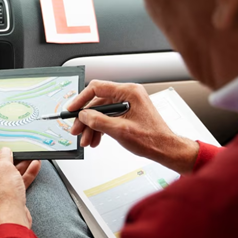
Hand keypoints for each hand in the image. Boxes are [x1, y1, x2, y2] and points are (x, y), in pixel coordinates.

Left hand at [0, 147, 40, 228]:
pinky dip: (25, 175)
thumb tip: (5, 151)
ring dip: (21, 167)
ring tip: (31, 158)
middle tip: (19, 154)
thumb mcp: (5, 165)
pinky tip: (33, 167)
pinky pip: (16, 184)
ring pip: (9, 175)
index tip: (4, 150)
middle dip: (11, 160)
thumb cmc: (3, 194)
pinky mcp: (7, 198)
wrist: (12, 216)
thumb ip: (5, 155)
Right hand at [68, 80, 198, 173]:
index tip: (72, 109)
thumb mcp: (120, 130)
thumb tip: (83, 115)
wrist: (166, 149)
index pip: (97, 88)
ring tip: (87, 140)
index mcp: (129, 92)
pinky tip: (96, 139)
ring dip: (92, 126)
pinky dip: (100, 128)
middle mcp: (128, 95)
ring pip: (101, 112)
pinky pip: (108, 117)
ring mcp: (128, 104)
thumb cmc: (152, 138)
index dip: (81, 99)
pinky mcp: (127, 113)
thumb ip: (98, 121)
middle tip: (77, 130)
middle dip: (85, 119)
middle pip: (97, 102)